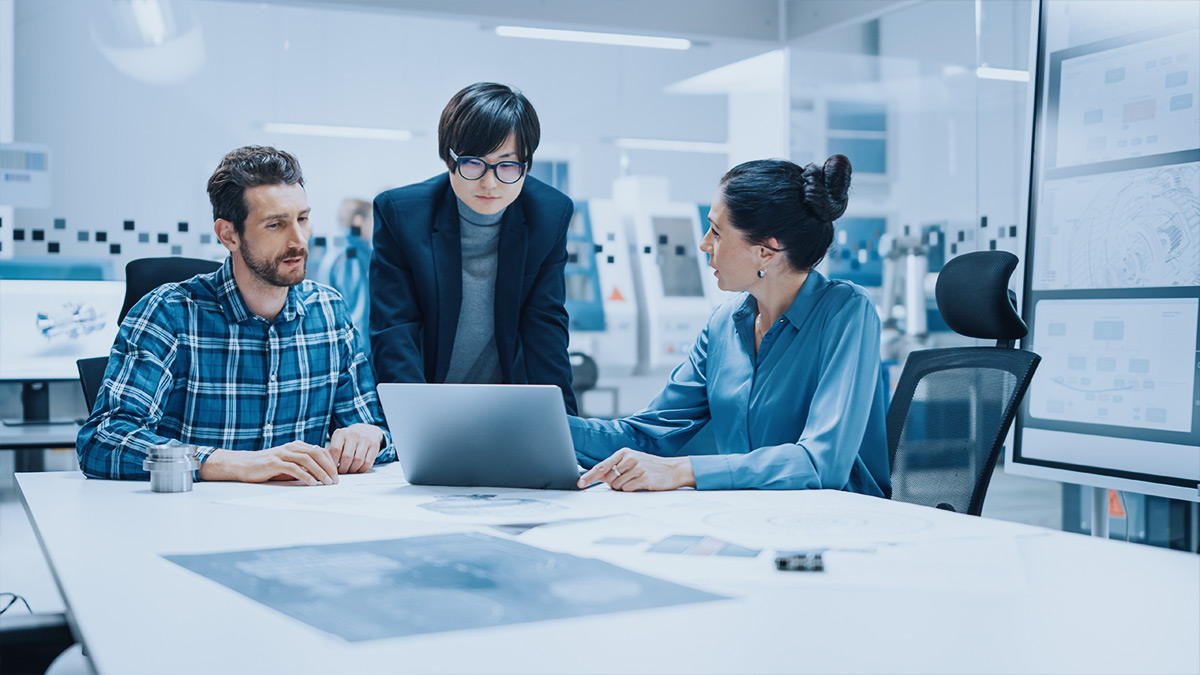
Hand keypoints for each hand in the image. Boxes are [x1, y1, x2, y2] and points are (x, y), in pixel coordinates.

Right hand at [198, 442, 337, 485]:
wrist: (243, 465)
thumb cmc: (267, 467)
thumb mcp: (287, 465)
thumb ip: (302, 467)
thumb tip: (320, 475)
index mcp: (296, 446)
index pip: (319, 450)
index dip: (330, 461)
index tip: (337, 474)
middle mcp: (290, 447)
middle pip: (316, 453)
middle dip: (329, 466)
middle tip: (336, 480)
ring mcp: (282, 454)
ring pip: (307, 460)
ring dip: (320, 472)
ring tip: (327, 483)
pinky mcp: (274, 463)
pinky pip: (293, 468)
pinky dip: (305, 476)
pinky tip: (312, 483)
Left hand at [328, 423, 384, 473]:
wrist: (366, 430)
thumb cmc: (349, 439)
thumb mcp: (339, 440)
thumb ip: (333, 451)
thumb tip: (329, 467)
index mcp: (342, 433)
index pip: (335, 450)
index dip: (334, 463)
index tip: (333, 469)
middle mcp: (354, 434)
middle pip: (347, 457)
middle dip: (344, 468)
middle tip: (342, 472)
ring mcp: (365, 439)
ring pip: (358, 461)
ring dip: (353, 470)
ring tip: (350, 470)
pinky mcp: (374, 445)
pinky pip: (368, 462)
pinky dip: (362, 469)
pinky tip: (359, 469)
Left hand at [577, 448, 695, 491]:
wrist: (672, 469)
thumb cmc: (650, 466)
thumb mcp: (631, 462)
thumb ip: (615, 468)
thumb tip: (599, 476)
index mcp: (623, 452)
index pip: (602, 466)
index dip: (589, 476)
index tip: (581, 483)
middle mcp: (629, 458)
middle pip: (609, 479)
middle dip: (615, 484)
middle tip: (628, 480)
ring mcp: (637, 467)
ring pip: (618, 486)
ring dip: (624, 487)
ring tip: (636, 481)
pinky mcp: (643, 478)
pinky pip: (628, 489)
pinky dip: (632, 490)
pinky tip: (641, 484)